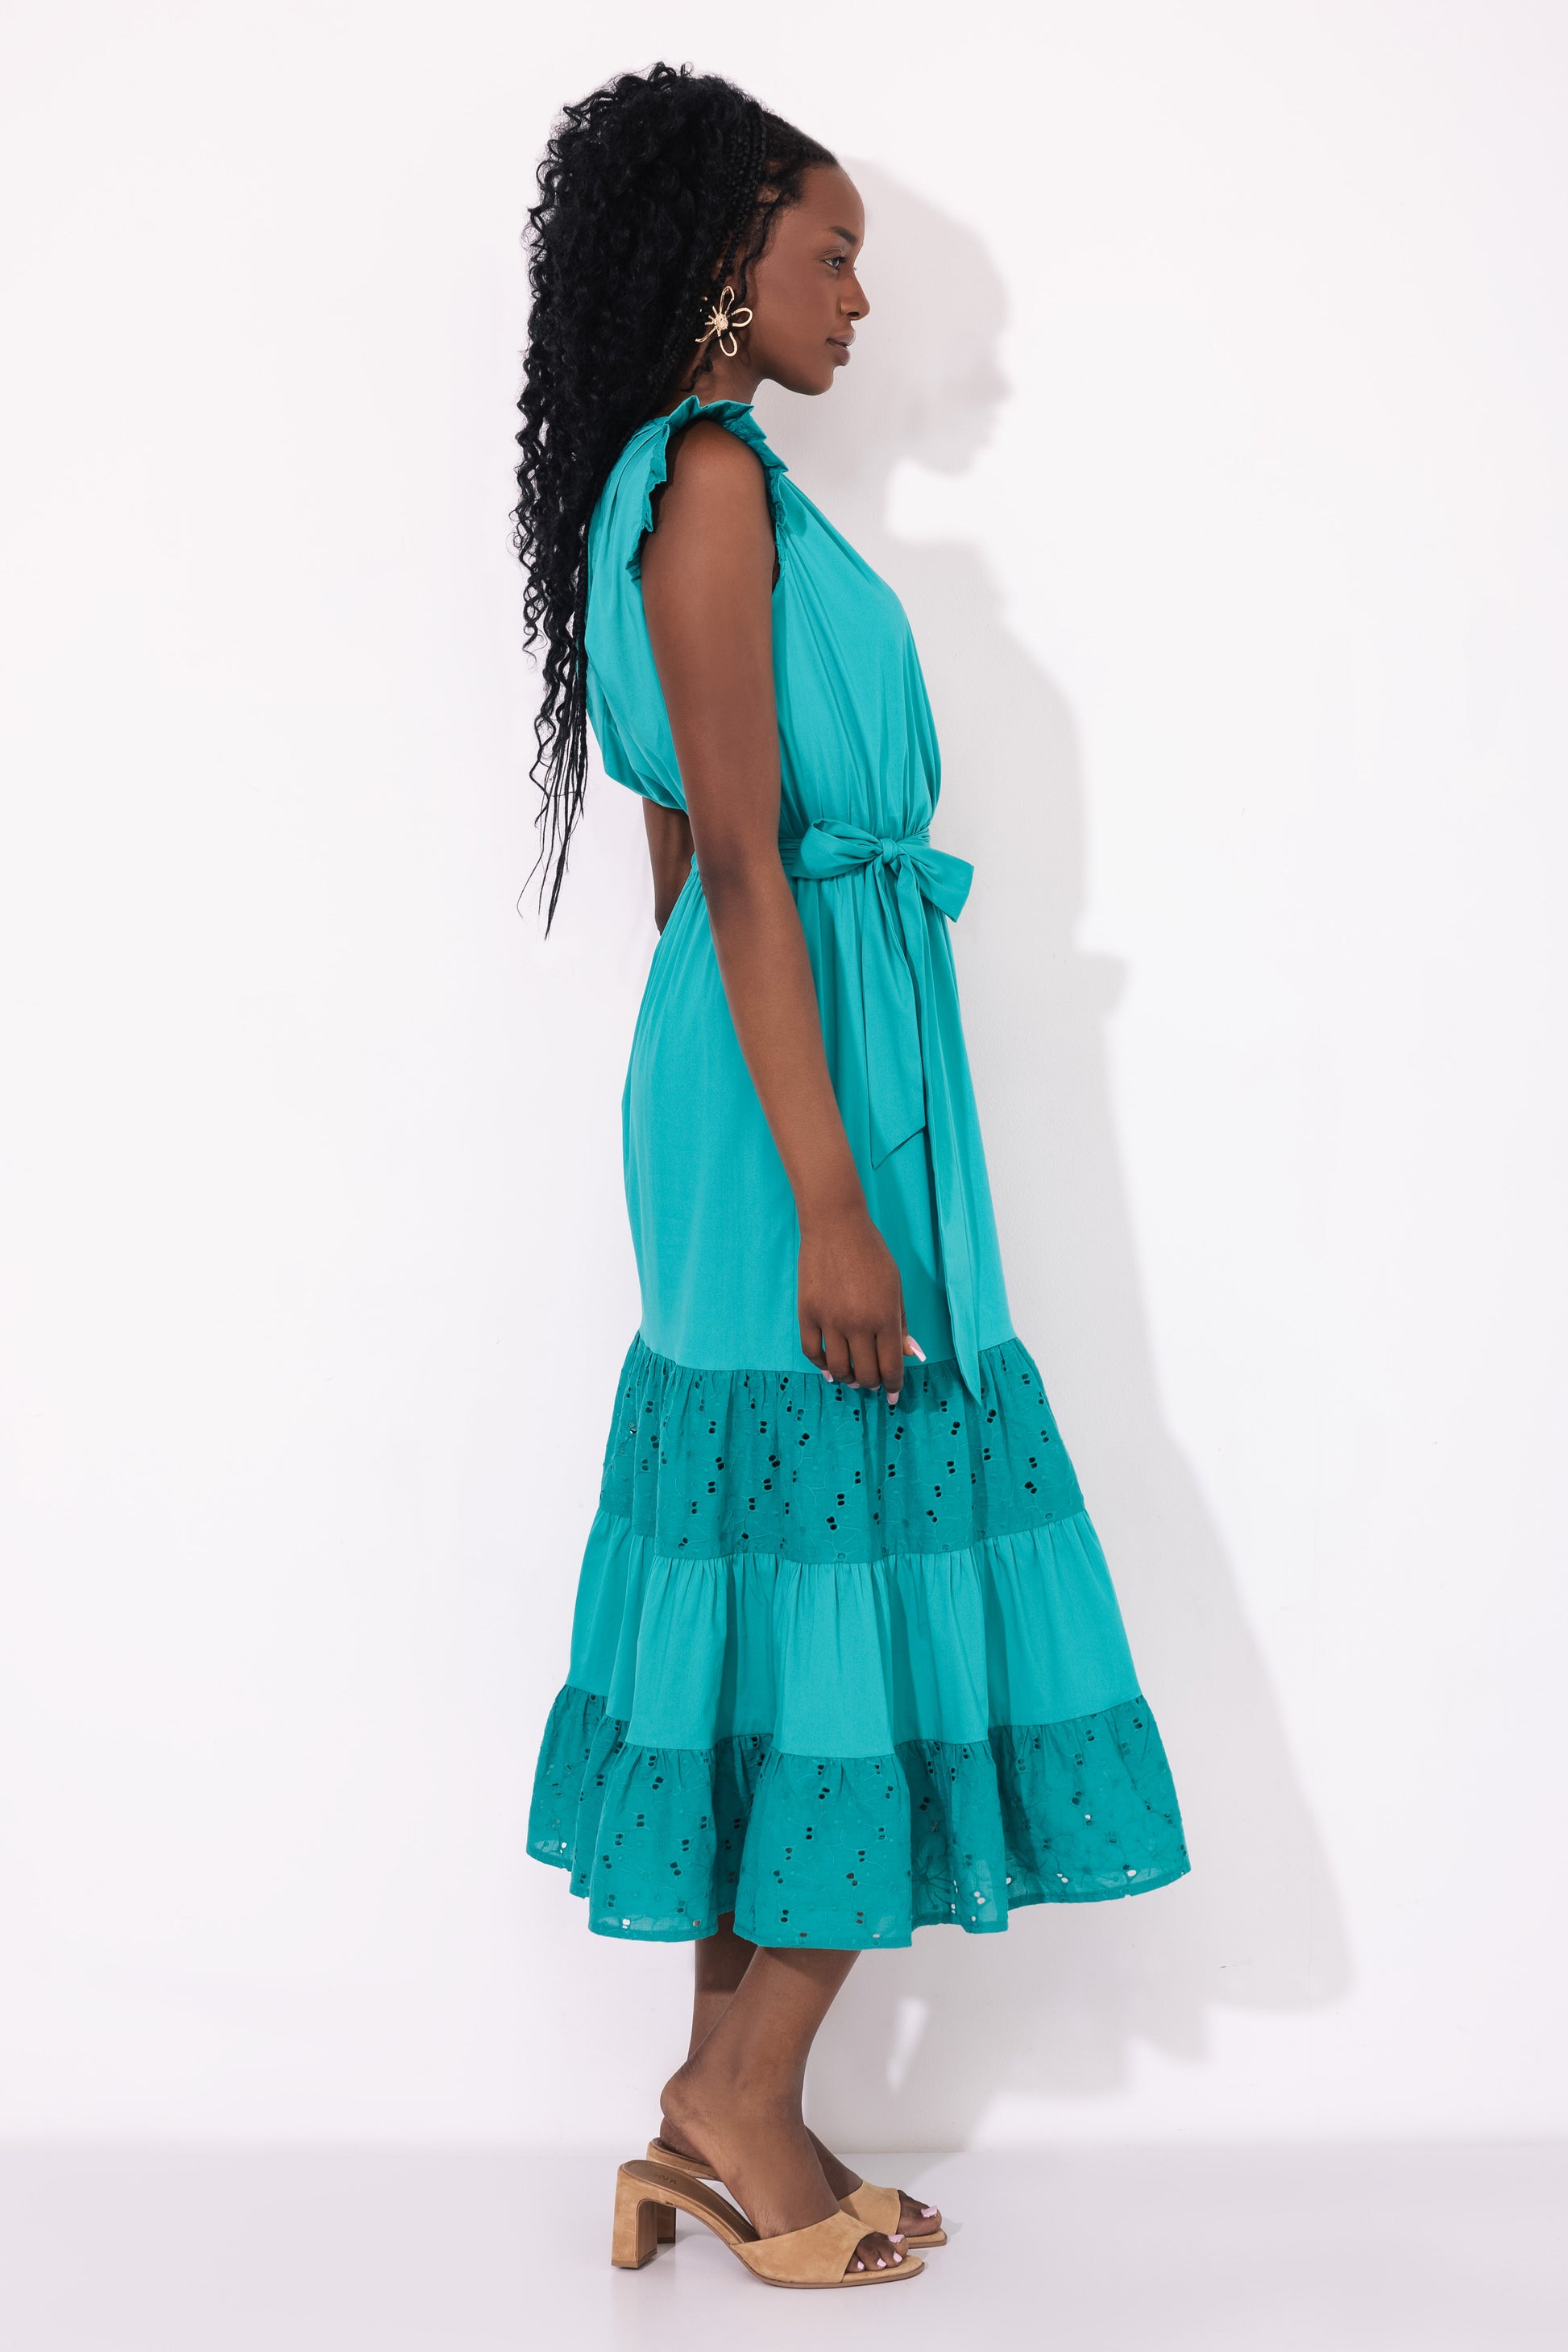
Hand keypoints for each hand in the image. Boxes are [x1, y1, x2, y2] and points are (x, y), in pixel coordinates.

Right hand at [797, 1205, 923, 1402]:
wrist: (836, 1227)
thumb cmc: (872, 1253)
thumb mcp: (896, 1287)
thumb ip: (901, 1323)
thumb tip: (910, 1354)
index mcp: (885, 1317)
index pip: (890, 1366)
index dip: (893, 1385)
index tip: (893, 1395)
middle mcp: (858, 1324)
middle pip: (865, 1373)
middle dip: (872, 1384)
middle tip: (873, 1383)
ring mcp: (830, 1320)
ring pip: (837, 1368)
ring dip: (847, 1378)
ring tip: (851, 1377)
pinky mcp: (807, 1313)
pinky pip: (812, 1351)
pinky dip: (821, 1365)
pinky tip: (829, 1366)